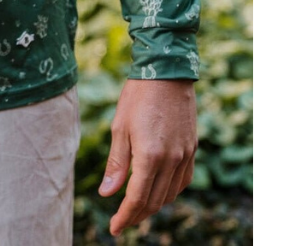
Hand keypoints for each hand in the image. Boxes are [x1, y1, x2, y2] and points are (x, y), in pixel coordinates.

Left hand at [98, 78, 196, 235]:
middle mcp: (171, 161)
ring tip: (136, 208)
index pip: (137, 199)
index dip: (125, 217)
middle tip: (122, 221)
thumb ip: (116, 164)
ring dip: (153, 205)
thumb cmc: (137, 96)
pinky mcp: (192, 149)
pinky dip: (169, 191)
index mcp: (150, 156)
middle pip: (154, 201)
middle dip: (137, 216)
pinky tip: (158, 190)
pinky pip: (183, 181)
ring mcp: (185, 156)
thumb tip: (107, 194)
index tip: (114, 228)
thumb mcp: (120, 127)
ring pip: (170, 194)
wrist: (166, 72)